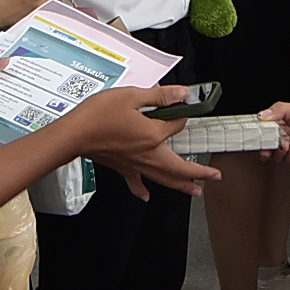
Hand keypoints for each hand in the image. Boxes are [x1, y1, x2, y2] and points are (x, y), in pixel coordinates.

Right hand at [61, 86, 220, 197]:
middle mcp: (148, 154)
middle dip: (199, 173)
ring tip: (195, 191)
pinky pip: (136, 183)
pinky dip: (142, 190)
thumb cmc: (98, 115)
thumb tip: (181, 94)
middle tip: (214, 176)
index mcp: (153, 135)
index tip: (181, 106)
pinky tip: (147, 196)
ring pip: (164, 178)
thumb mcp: (132, 97)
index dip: (181, 114)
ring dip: (182, 185)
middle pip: (180, 167)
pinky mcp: (122, 168)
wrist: (74, 133)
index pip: (178, 125)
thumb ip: (159, 96)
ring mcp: (135, 164)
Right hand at [261, 102, 289, 171]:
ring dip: (272, 150)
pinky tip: (287, 147)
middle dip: (262, 142)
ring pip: (275, 153)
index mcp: (289, 121)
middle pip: (269, 141)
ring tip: (276, 143)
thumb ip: (281, 110)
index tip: (254, 129)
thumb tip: (262, 115)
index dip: (260, 128)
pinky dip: (284, 155)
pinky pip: (288, 161)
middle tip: (260, 140)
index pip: (268, 126)